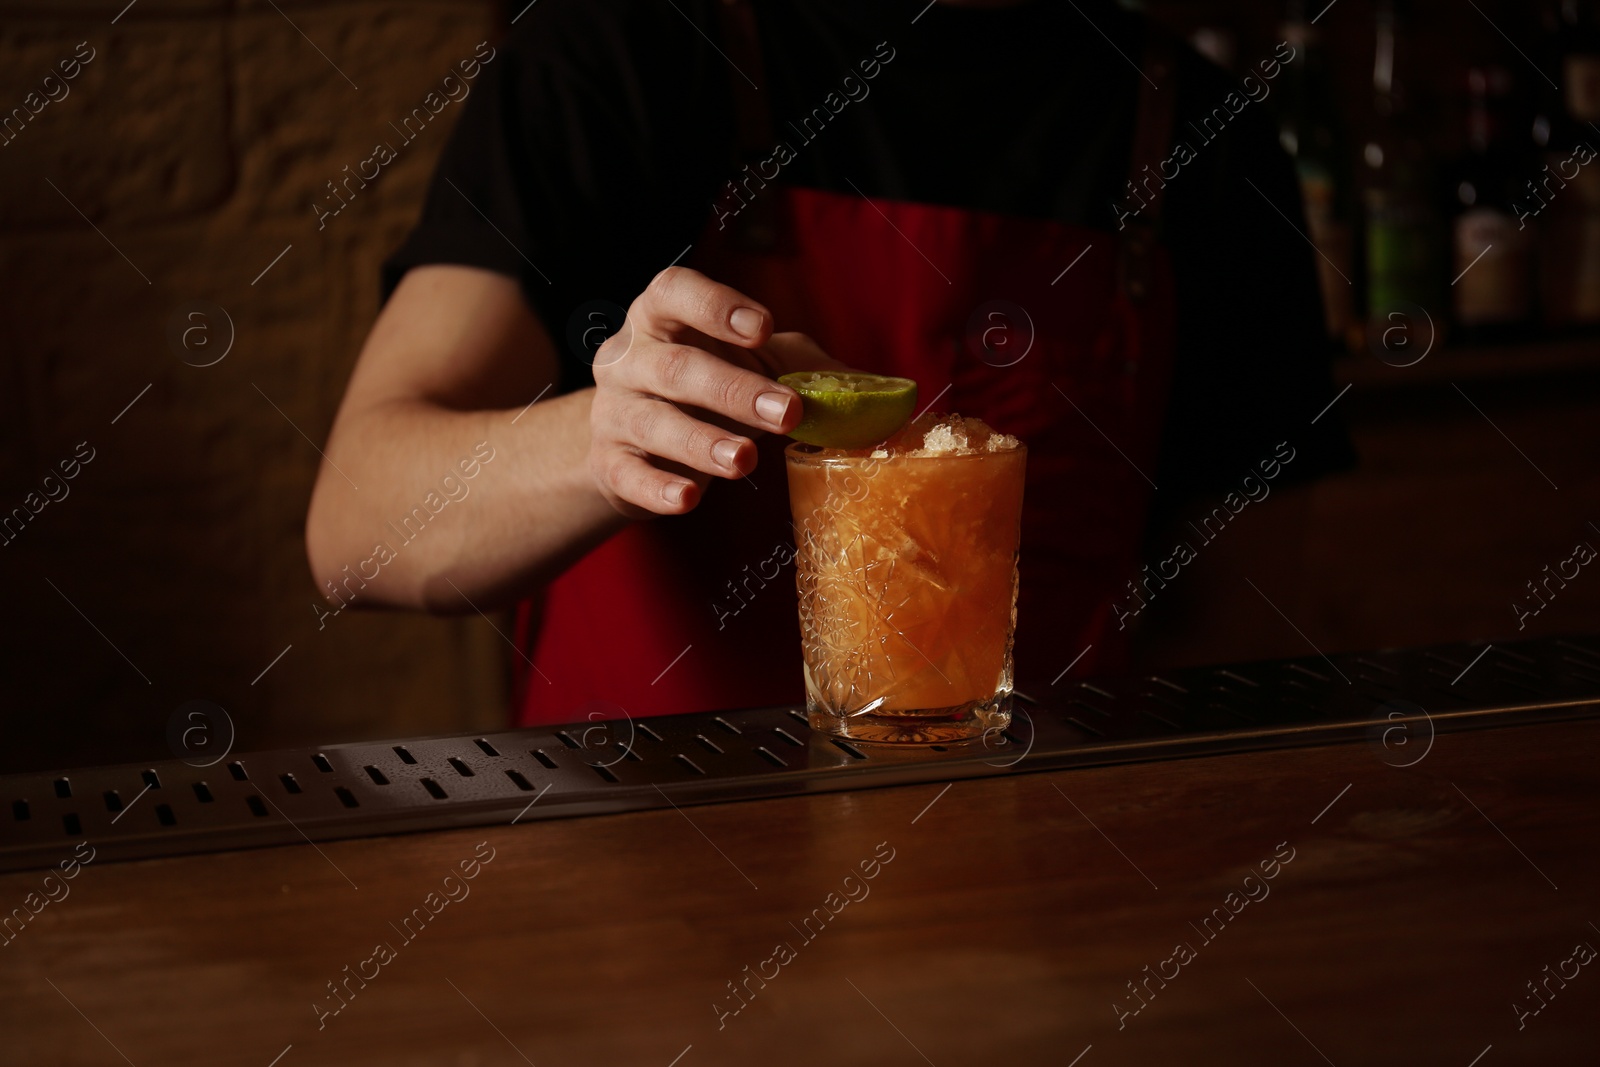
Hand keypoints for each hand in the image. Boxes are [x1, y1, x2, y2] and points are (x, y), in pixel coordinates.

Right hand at [588, 266, 845, 517]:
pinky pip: (629, 475)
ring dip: (701, 441)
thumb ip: (809, 370)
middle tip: (788, 413)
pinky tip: (689, 499)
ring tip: (745, 461)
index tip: (762, 326)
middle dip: (734, 390)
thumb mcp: (757, 364)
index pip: (673, 292)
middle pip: (676, 367)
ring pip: (653, 422)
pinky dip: (658, 488)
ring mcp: (614, 412)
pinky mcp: (608, 464)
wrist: (633, 443)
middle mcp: (629, 358)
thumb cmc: (706, 389)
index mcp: (661, 318)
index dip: (715, 305)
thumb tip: (887, 393)